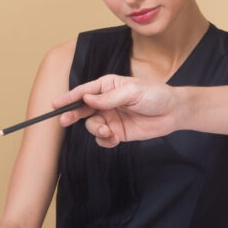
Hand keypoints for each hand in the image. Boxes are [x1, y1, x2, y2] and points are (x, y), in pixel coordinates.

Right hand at [55, 74, 182, 146]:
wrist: (173, 112)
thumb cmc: (155, 95)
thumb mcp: (132, 92)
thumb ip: (109, 97)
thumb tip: (87, 98)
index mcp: (108, 86)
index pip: (84, 91)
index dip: (69, 97)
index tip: (55, 104)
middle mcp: (106, 102)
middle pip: (83, 109)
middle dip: (73, 114)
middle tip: (64, 121)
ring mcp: (111, 117)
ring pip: (91, 125)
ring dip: (95, 129)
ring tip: (107, 131)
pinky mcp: (117, 132)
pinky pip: (102, 139)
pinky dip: (104, 141)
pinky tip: (113, 139)